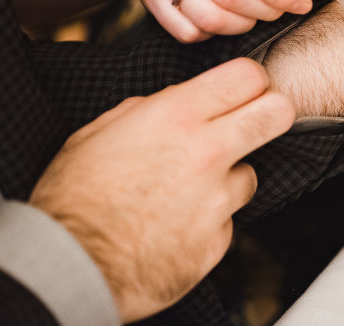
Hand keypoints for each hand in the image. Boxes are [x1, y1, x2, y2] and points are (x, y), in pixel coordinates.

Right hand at [29, 58, 295, 322]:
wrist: (65, 266)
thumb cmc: (74, 197)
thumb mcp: (100, 132)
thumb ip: (151, 110)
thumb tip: (177, 103)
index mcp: (176, 117)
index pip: (247, 76)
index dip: (252, 80)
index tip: (248, 88)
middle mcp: (206, 153)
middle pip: (278, 114)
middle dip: (272, 113)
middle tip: (257, 121)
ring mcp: (216, 200)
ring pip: (251, 176)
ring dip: (228, 181)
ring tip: (186, 192)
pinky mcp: (217, 241)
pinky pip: (226, 221)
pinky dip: (208, 223)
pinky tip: (175, 225)